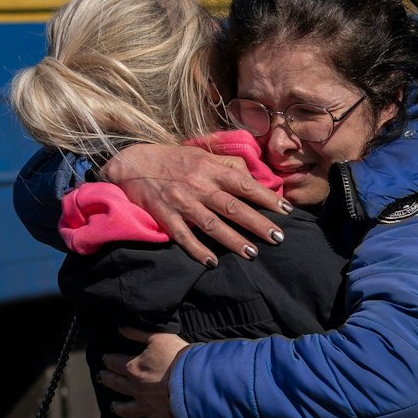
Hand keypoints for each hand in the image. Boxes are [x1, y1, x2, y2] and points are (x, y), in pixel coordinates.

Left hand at [99, 327, 187, 417]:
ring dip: (118, 408)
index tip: (105, 357)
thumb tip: (120, 327)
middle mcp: (135, 389)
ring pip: (126, 409)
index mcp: (133, 368)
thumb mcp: (160, 337)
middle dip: (107, 379)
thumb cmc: (180, 359)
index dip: (109, 359)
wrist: (195, 384)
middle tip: (101, 377)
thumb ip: (139, 332)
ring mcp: (145, 407)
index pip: (115, 362)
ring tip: (112, 407)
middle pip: (116, 384)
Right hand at [100, 144, 289, 267]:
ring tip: (253, 254)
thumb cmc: (173, 159)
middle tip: (278, 238)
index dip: (267, 198)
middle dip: (257, 223)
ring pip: (211, 224)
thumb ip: (228, 165)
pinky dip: (196, 249)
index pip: (245, 185)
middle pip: (233, 207)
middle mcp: (199, 185)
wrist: (131, 162)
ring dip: (233, 240)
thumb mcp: (202, 155)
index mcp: (211, 169)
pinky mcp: (163, 215)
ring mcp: (181, 202)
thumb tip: (254, 178)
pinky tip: (212, 262)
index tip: (286, 211)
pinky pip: (182, 236)